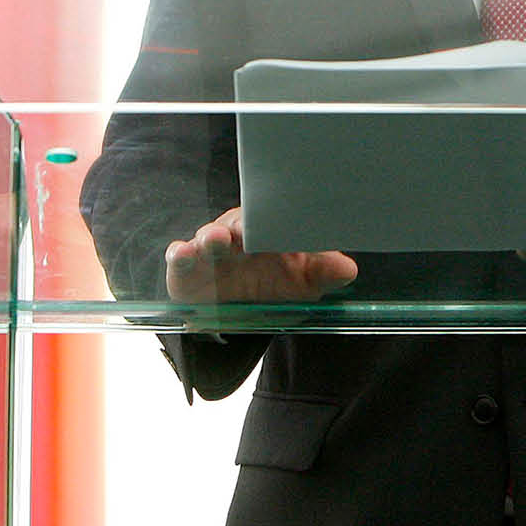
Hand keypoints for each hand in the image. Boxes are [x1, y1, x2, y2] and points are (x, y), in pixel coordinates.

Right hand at [165, 206, 358, 305]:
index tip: (278, 222)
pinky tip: (180, 254)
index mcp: (266, 231)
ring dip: (208, 238)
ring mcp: (208, 251)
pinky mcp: (185, 270)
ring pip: (206, 238)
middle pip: (235, 224)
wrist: (238, 308)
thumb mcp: (303, 281)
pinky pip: (179, 259)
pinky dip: (178, 255)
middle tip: (241, 229)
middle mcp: (236, 236)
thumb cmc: (274, 282)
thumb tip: (347, 269)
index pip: (269, 218)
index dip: (272, 219)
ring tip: (213, 240)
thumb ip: (323, 274)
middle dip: (238, 226)